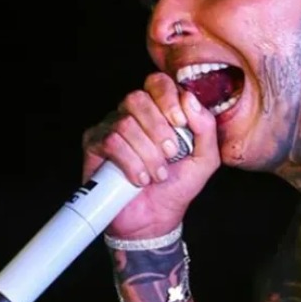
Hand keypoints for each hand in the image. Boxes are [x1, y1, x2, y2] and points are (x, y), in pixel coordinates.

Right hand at [81, 73, 219, 238]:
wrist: (155, 219)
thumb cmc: (178, 186)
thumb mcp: (205, 158)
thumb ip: (206, 127)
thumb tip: (189, 99)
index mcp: (160, 109)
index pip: (159, 83)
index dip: (168, 98)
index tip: (180, 123)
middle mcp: (134, 113)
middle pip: (138, 98)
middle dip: (158, 129)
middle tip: (170, 154)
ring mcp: (112, 126)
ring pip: (125, 123)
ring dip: (147, 153)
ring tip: (157, 174)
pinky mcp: (95, 144)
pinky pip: (111, 142)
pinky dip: (131, 163)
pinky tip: (139, 179)